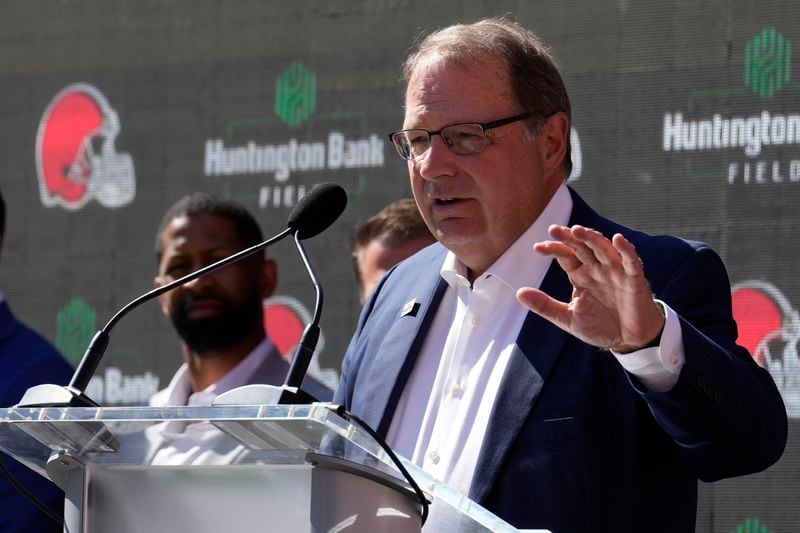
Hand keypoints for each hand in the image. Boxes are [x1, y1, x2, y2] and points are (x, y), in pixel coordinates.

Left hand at [516, 225, 664, 352]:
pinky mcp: (634, 279)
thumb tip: (518, 293)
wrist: (629, 341)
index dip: (553, 248)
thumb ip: (545, 306)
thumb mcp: (568, 318)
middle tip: (554, 230)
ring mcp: (616, 272)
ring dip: (592, 238)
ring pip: (603, 248)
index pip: (565, 255)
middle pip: (582, 246)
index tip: (537, 248)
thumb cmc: (601, 327)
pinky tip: (617, 239)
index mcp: (581, 275)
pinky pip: (631, 261)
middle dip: (569, 237)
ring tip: (577, 230)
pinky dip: (625, 249)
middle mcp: (597, 269)